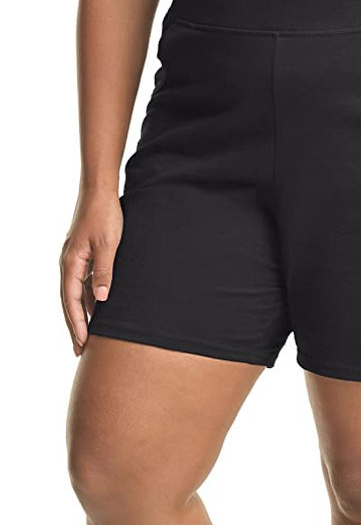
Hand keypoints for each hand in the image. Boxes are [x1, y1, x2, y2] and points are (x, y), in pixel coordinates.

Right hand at [59, 191, 122, 354]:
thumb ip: (105, 272)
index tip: (82, 342)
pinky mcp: (85, 253)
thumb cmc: (105, 216)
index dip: (77, 323)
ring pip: (77, 292)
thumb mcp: (108, 245)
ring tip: (89, 334)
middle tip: (80, 349)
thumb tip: (101, 299)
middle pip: (71, 301)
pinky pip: (84, 281)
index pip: (72, 301)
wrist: (101, 192)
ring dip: (82, 313)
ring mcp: (76, 258)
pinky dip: (89, 297)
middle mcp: (70, 263)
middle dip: (76, 325)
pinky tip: (98, 306)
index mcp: (71, 263)